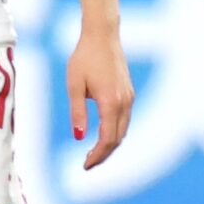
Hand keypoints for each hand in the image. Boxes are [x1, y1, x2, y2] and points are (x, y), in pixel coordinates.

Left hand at [67, 22, 132, 170]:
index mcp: (111, 102)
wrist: (102, 37)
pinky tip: (102, 136)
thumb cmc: (83, 59)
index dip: (98, 155)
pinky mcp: (128, 93)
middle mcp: (125, 102)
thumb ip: (78, 112)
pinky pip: (124, 120)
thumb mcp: (74, 86)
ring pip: (123, 130)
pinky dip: (115, 132)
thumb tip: (79, 137)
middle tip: (87, 165)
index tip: (85, 166)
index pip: (108, 138)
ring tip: (93, 155)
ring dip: (110, 144)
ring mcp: (129, 98)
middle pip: (118, 138)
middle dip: (103, 154)